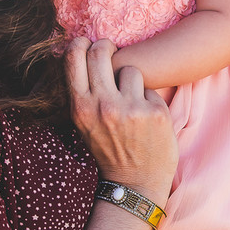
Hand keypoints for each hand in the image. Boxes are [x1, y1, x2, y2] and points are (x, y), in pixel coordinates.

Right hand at [67, 37, 176, 203]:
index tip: (88, 45)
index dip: (82, 44)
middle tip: (111, 52)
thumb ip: (83, 94)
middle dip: (106, 47)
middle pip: (101, 52)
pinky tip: (146, 118)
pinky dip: (148, 99)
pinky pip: (150, 89)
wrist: (135, 184)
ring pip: (130, 69)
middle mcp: (104, 106)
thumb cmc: (109, 150)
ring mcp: (131, 109)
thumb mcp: (84, 125)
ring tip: (131, 100)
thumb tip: (81, 53)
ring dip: (131, 79)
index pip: (73, 56)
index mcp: (81, 108)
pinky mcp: (155, 113)